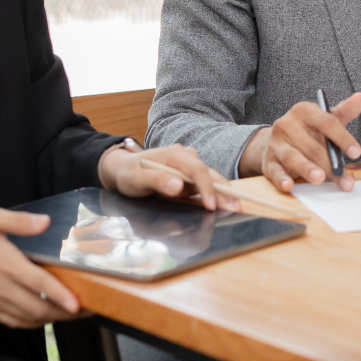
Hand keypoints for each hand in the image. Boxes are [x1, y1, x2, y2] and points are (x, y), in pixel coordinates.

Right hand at [0, 208, 84, 328]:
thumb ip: (20, 221)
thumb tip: (44, 223)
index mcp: (6, 263)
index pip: (39, 284)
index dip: (60, 296)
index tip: (78, 305)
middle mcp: (1, 286)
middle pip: (38, 309)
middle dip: (65, 314)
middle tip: (86, 310)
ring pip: (27, 319)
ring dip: (50, 320)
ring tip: (70, 314)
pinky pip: (12, 322)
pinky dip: (31, 323)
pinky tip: (41, 317)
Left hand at [98, 142, 234, 211]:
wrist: (124, 169)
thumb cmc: (129, 174)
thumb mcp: (137, 179)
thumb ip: (156, 181)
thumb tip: (177, 186)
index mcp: (174, 154)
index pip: (196, 170)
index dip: (206, 188)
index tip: (211, 206)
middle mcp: (185, 156)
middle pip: (209, 173)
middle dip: (223, 191)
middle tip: (237, 206)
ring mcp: (189, 164)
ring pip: (210, 178)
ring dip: (222, 193)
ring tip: (235, 206)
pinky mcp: (190, 174)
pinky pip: (205, 183)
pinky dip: (215, 193)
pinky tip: (224, 202)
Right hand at [240, 92, 360, 192]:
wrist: (276, 141)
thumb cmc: (308, 131)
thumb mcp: (327, 119)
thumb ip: (345, 111)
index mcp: (304, 111)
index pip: (326, 122)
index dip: (343, 138)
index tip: (356, 153)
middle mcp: (287, 124)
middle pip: (312, 145)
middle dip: (330, 164)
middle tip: (344, 179)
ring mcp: (276, 143)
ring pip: (293, 157)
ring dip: (307, 169)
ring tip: (320, 179)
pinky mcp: (268, 161)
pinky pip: (275, 171)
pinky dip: (282, 179)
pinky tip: (289, 186)